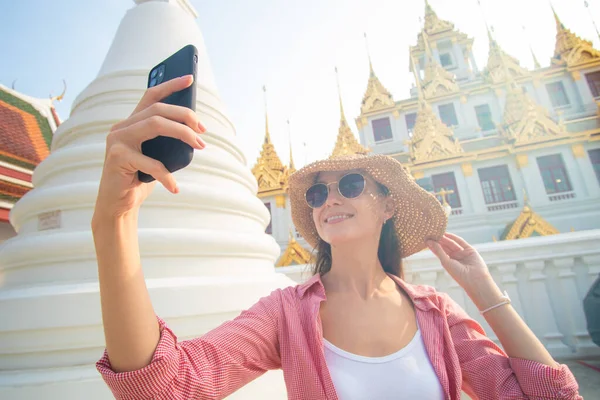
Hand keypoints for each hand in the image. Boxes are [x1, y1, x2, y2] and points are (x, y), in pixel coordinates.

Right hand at [93, 75, 206, 219]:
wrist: (118, 204)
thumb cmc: (140, 179)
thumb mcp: (156, 156)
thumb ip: (165, 141)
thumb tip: (195, 131)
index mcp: (131, 123)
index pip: (151, 96)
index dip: (170, 85)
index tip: (190, 79)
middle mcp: (121, 127)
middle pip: (157, 110)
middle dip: (184, 115)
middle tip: (203, 129)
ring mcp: (116, 140)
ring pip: (154, 124)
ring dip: (182, 133)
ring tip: (200, 145)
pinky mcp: (116, 157)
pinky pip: (149, 162)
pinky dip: (166, 176)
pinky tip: (175, 187)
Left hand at [426, 233, 493, 292]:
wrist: (475, 279)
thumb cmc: (458, 274)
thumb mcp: (446, 262)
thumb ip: (438, 251)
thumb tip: (429, 242)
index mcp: (448, 262)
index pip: (439, 251)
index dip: (433, 245)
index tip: (426, 238)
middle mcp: (455, 257)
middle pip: (445, 246)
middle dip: (438, 240)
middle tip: (430, 233)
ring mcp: (462, 253)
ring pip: (452, 243)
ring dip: (444, 238)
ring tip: (437, 232)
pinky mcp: (469, 250)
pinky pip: (460, 242)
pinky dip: (454, 237)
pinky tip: (446, 234)